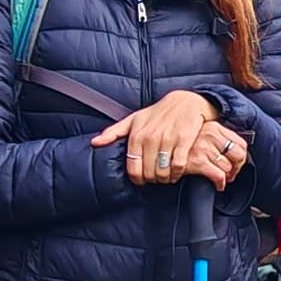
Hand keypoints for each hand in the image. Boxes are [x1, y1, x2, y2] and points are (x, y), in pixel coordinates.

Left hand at [97, 89, 246, 187]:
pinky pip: (178, 165)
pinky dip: (177, 173)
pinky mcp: (184, 140)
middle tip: (156, 178)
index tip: (142, 180)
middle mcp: (151, 137)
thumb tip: (94, 143)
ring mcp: (168, 139)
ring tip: (166, 177)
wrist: (186, 100)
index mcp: (137, 135)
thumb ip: (113, 132)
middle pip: (148, 173)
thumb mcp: (133, 120)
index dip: (138, 179)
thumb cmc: (157, 113)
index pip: (133, 169)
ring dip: (165, 178)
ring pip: (163, 171)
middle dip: (152, 180)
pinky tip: (176, 172)